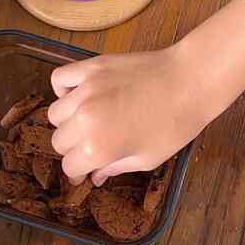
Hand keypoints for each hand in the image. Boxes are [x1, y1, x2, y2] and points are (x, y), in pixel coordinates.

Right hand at [48, 44, 208, 184]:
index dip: (79, 172)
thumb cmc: (175, 124)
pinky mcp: (91, 68)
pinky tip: (78, 95)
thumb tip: (96, 176)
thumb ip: (115, 168)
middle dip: (73, 149)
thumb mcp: (147, 158)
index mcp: (98, 148)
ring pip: (55, 114)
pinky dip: (63, 89)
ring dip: (67, 122)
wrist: (190, 81)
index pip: (70, 166)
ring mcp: (85, 91)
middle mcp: (85, 120)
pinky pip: (59, 79)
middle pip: (58, 142)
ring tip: (87, 120)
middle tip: (91, 146)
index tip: (86, 171)